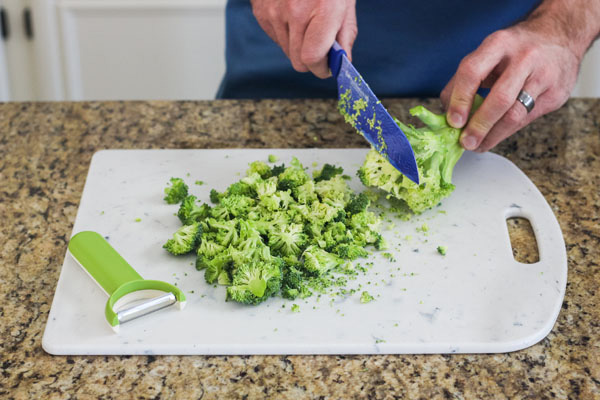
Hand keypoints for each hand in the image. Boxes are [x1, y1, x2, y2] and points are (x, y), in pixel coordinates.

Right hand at [250, 0, 356, 77]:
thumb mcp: (344, 1)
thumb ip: (345, 34)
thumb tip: (343, 62)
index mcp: (323, 9)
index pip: (313, 57)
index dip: (320, 69)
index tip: (326, 68)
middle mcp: (296, 12)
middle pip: (298, 61)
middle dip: (311, 61)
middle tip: (320, 49)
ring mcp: (275, 12)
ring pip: (287, 52)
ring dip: (298, 46)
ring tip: (307, 23)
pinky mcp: (261, 12)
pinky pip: (276, 38)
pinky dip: (286, 34)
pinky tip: (293, 16)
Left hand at [440, 17, 582, 151]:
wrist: (560, 35)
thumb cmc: (516, 49)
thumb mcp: (489, 52)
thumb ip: (466, 79)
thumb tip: (447, 111)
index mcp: (499, 43)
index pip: (472, 72)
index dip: (460, 100)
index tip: (453, 122)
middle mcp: (524, 57)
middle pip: (499, 99)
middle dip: (479, 126)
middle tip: (466, 143)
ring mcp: (545, 76)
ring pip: (516, 114)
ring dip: (493, 135)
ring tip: (479, 145)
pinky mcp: (556, 94)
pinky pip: (527, 119)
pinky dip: (507, 131)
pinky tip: (495, 135)